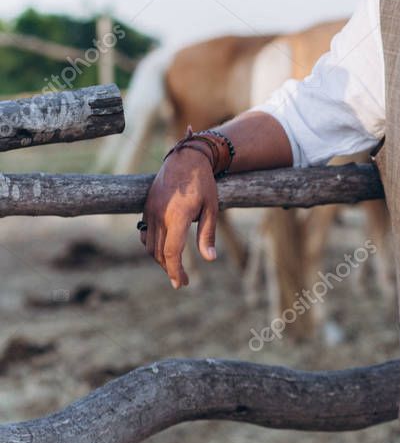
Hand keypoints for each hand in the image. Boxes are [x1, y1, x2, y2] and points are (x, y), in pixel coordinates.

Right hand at [139, 148, 218, 288]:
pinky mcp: (146, 208)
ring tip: (173, 268)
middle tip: (181, 281)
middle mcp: (160, 215)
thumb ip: (207, 234)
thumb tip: (210, 259)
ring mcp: (150, 211)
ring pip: (150, 245)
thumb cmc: (203, 183)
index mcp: (178, 215)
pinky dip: (152, 247)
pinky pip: (145, 234)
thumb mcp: (211, 208)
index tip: (181, 283)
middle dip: (169, 269)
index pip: (172, 251)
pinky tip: (162, 252)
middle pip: (160, 252)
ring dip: (160, 260)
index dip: (175, 270)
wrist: (185, 159)